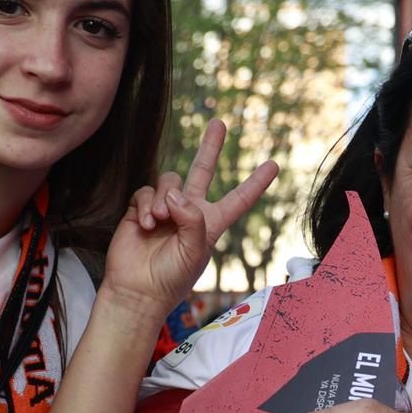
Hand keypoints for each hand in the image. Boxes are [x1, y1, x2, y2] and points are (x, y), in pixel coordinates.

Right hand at [101, 118, 279, 312]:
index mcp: (211, 224)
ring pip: (170, 181)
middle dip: (210, 147)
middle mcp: (189, 212)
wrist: (137, 289)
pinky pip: (147, 191)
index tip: (273, 164)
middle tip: (219, 122)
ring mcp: (165, 208)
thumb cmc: (171, 277)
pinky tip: (148, 224)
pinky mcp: (142, 208)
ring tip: (160, 222)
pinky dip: (148, 204)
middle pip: (203, 171)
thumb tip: (175, 194)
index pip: (238, 199)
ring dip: (165, 198)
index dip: (255, 183)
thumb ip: (192, 219)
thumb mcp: (194, 251)